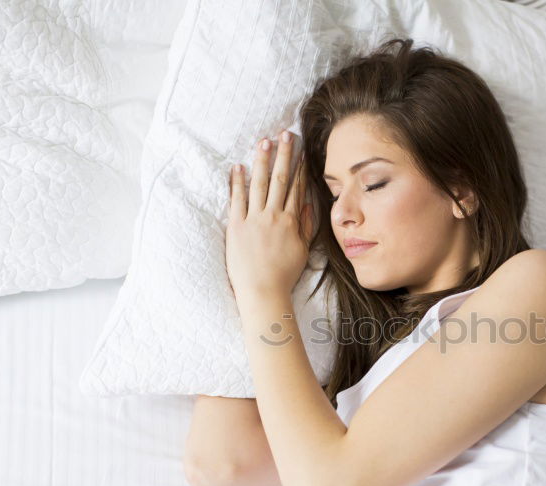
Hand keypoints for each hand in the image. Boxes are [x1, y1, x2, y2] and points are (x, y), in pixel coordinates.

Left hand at [225, 130, 313, 299]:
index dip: (299, 168)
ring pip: (260, 183)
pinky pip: (237, 199)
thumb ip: (306, 226)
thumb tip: (309, 204)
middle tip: (286, 134)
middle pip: (280, 179)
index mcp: (292, 221)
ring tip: (264, 141)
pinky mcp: (236, 226)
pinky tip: (238, 166)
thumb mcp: (302, 251)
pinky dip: (237, 182)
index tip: (302, 151)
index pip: (296, 188)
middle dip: (284, 155)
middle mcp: (274, 216)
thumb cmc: (283, 274)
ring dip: (262, 161)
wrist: (263, 291)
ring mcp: (254, 219)